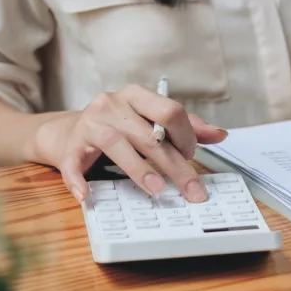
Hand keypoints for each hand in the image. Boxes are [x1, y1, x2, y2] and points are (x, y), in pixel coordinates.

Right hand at [32, 85, 228, 202]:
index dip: (186, 137)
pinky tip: (87, 195)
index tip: (191, 156)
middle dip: (176, 165)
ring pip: (117, 145)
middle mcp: (112, 104)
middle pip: (150, 136)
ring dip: (139, 170)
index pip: (170, 111)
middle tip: (192, 190)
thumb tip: (221, 134)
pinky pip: (73, 163)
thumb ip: (187, 127)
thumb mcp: (153, 120)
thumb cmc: (121, 126)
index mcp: (137, 95)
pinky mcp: (70, 146)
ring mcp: (89, 123)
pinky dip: (79, 180)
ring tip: (158, 189)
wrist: (70, 131)